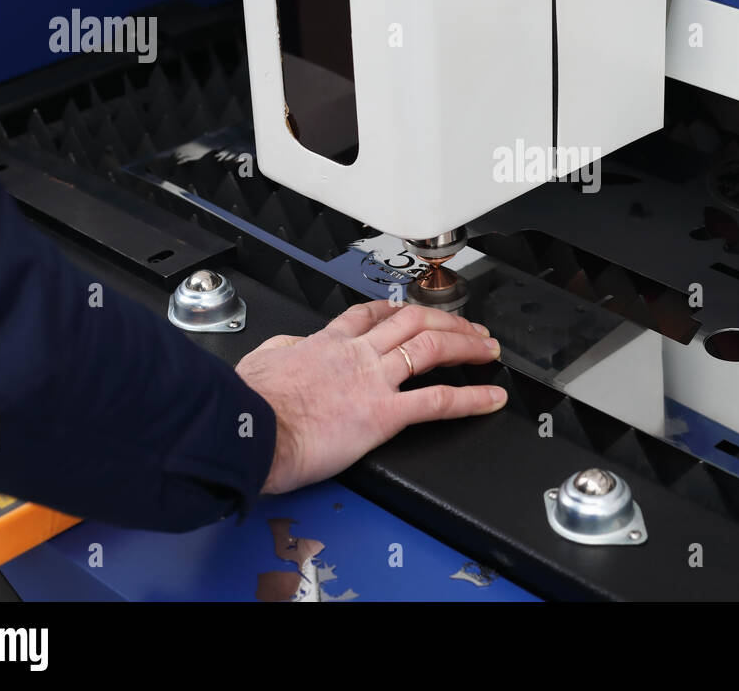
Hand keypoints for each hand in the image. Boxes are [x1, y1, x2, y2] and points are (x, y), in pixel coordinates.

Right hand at [236, 301, 505, 494]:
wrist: (248, 430)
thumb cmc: (248, 406)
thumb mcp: (260, 362)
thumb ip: (282, 351)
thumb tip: (287, 349)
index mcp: (326, 343)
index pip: (370, 315)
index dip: (399, 309)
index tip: (414, 310)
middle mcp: (356, 354)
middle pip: (413, 321)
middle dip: (449, 322)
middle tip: (472, 329)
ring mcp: (373, 380)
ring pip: (431, 347)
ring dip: (467, 345)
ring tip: (489, 351)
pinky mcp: (383, 413)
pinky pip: (437, 400)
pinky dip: (471, 398)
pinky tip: (490, 398)